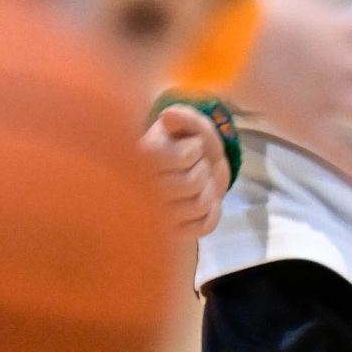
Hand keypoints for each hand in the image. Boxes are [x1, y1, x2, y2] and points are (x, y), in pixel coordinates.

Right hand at [142, 104, 229, 237]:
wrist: (193, 172)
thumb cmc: (186, 144)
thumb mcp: (188, 125)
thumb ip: (183, 118)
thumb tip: (167, 116)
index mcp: (138, 158)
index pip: (181, 158)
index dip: (194, 151)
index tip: (191, 147)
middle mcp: (141, 190)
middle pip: (192, 183)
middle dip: (203, 170)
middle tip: (197, 166)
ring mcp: (157, 216)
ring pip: (200, 205)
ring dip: (209, 190)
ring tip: (200, 183)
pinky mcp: (173, 235)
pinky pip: (206, 225)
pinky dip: (213, 211)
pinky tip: (203, 202)